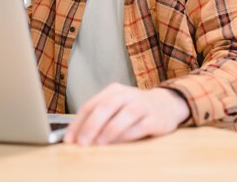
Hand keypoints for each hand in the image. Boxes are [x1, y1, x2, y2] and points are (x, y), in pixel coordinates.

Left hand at [64, 83, 189, 145]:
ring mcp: (142, 105)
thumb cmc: (134, 108)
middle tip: (82, 143)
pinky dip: (128, 136)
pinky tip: (119, 145)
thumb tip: (77, 137)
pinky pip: (140, 127)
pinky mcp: (155, 119)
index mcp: (113, 91)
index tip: (69, 139)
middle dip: (91, 126)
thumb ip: (99, 117)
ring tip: (98, 144)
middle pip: (105, 107)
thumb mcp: (116, 106)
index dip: (78, 123)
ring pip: (124, 115)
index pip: (91, 105)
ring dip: (109, 131)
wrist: (167, 104)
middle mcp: (127, 95)